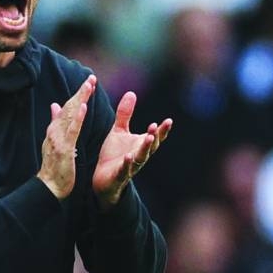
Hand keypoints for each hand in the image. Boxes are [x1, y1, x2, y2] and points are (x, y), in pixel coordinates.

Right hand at [38, 75, 95, 199]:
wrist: (48, 186)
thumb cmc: (54, 166)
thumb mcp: (54, 141)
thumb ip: (55, 122)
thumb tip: (55, 105)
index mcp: (55, 129)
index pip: (67, 108)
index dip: (77, 94)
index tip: (88, 82)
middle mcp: (55, 131)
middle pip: (69, 107)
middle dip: (81, 92)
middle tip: (91, 78)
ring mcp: (59, 139)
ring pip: (71, 115)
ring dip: (80, 99)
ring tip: (89, 85)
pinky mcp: (65, 148)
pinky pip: (73, 131)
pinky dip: (78, 118)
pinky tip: (84, 107)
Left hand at [94, 91, 171, 210]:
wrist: (102, 179)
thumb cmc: (113, 155)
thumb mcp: (119, 131)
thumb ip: (125, 114)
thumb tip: (132, 92)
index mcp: (140, 145)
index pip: (155, 136)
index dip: (162, 130)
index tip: (169, 120)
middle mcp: (139, 156)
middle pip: (150, 146)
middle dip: (155, 137)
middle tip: (156, 126)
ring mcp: (130, 166)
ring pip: (140, 157)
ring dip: (145, 148)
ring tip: (149, 138)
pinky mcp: (118, 175)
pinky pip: (124, 169)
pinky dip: (127, 164)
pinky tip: (128, 157)